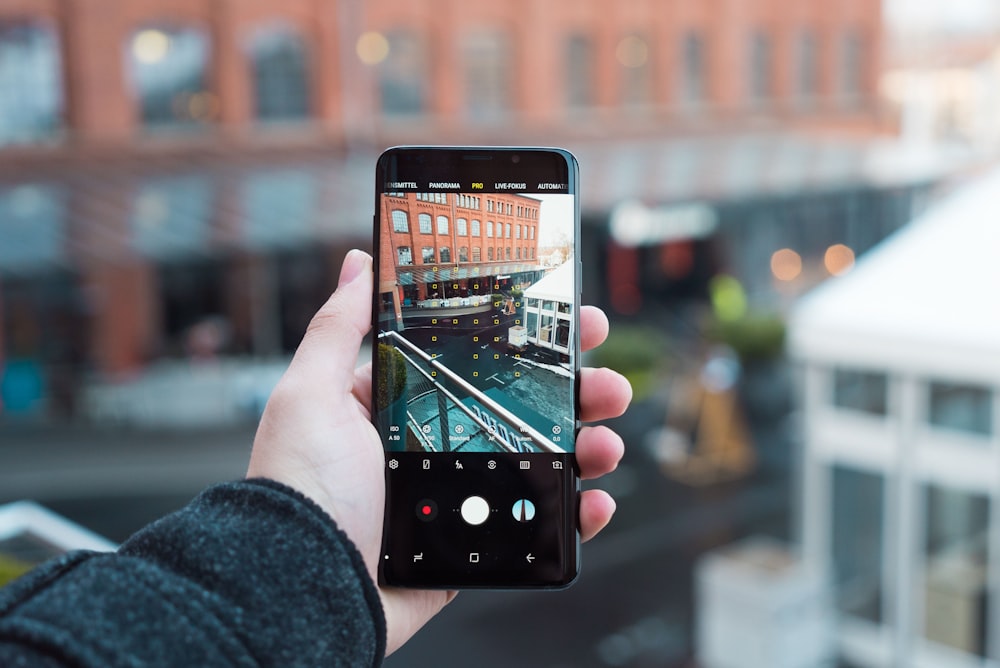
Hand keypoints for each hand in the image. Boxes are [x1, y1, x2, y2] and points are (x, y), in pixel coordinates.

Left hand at [247, 250, 630, 654]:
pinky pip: (536, 523)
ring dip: (586, 446)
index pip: (475, 359)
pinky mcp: (473, 542)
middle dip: (572, 391)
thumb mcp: (311, 395)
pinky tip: (595, 499)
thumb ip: (339, 329)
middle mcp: (433, 443)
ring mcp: (458, 493)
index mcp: (399, 404)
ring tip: (607, 441)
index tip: (565, 320)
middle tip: (605, 382)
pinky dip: (574, 513)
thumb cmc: (300, 490)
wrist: (307, 592)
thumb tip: (360, 262)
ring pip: (540, 461)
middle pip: (520, 407)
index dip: (523, 340)